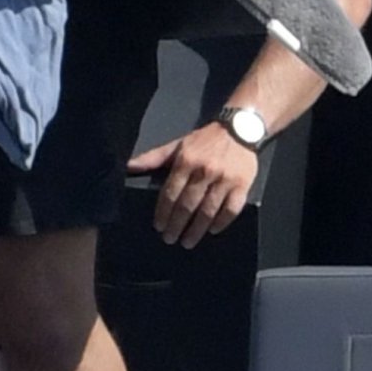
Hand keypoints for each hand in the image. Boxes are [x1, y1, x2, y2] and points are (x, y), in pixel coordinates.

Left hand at [127, 123, 257, 247]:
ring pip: (208, 211)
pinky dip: (221, 223)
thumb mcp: (178, 145)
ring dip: (196, 230)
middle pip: (187, 205)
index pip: (171, 193)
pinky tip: (212, 230)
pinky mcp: (242, 185)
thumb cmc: (206, 139)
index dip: (163, 213)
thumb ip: (154, 157)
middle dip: (176, 226)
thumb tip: (129, 166)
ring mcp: (225, 179)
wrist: (241, 128)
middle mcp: (205, 171)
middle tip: (169, 239)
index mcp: (187, 161)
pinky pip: (231, 209)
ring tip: (187, 242)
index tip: (158, 226)